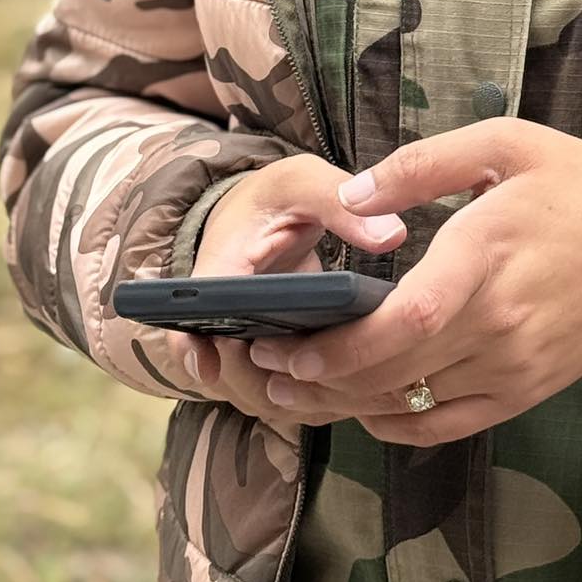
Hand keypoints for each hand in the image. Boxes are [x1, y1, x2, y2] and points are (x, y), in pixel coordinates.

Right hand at [180, 154, 408, 427]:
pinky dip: (319, 399)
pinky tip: (367, 391)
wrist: (267, 213)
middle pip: (229, 373)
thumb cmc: (278, 196)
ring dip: (301, 398)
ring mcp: (248, 345)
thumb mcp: (302, 182)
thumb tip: (389, 234)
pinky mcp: (276, 360)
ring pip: (261, 394)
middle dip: (270, 382)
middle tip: (328, 372)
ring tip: (358, 385)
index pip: (193, 314)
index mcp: (221, 267)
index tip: (213, 364)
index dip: (192, 347)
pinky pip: (289, 394)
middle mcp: (225, 318)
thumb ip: (338, 201)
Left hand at [246, 119, 581, 444]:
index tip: (292, 345)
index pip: (408, 320)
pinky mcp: (523, 392)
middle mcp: (498, 322)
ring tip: (298, 388)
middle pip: (396, 372)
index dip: (343, 345)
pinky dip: (396, 426)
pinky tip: (361, 407)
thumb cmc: (575, 186)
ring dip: (347, 403)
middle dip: (322, 377)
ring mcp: (513, 366)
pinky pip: (446, 426)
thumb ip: (422, 165)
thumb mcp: (503, 144)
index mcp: (487, 254)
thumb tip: (353, 195)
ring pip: (413, 404)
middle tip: (270, 367)